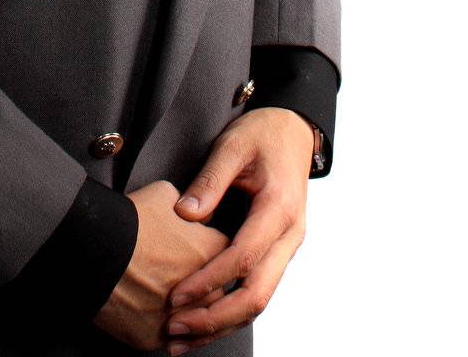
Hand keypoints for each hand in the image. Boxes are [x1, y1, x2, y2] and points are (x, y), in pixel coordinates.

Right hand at [91, 180, 229, 350]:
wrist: (95, 248)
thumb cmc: (131, 219)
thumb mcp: (165, 194)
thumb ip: (189, 206)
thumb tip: (191, 212)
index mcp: (212, 253)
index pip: (226, 255)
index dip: (207, 248)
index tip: (192, 245)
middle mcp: (204, 292)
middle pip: (213, 292)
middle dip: (199, 283)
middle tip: (174, 269)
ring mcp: (179, 319)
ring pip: (189, 320)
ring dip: (181, 308)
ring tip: (158, 290)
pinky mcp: (152, 337)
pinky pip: (162, 335)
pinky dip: (155, 323)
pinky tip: (142, 306)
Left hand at [163, 107, 314, 350]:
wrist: (293, 132)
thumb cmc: (262, 135)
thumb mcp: (233, 145)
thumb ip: (210, 181)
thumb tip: (184, 216)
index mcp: (279, 209)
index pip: (244, 257)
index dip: (209, 281)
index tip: (175, 297)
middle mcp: (288, 237)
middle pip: (257, 294)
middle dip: (216, 318)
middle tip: (175, 329)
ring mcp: (286, 248)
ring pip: (259, 300)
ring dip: (222, 324)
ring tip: (180, 340)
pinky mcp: (277, 253)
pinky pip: (257, 290)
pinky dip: (230, 312)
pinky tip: (202, 323)